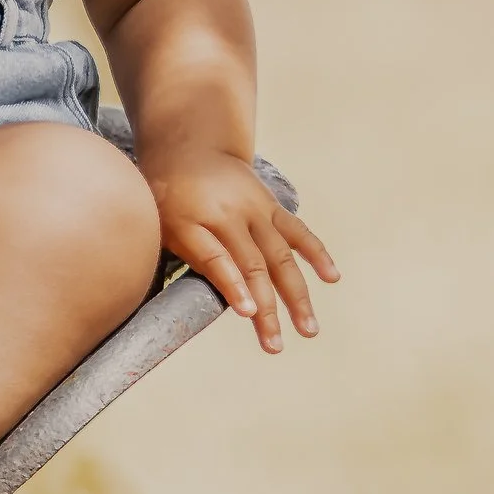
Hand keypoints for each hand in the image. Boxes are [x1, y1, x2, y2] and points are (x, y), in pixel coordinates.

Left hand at [149, 153, 336, 353]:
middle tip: (275, 345)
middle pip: (253, 266)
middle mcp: (230, 215)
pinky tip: (332, 277)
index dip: (233, 286)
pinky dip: (316, 254)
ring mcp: (256, 210)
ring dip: (297, 294)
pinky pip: (298, 231)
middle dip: (267, 308)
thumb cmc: (167, 196)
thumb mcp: (160, 224)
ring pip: (280, 257)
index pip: (217, 259)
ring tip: (308, 328)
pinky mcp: (272, 206)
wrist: (190, 148)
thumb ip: (185, 255)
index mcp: (194, 221)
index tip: (248, 314)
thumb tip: (217, 294)